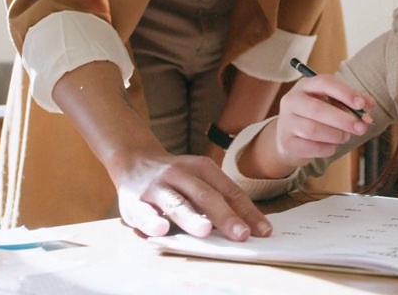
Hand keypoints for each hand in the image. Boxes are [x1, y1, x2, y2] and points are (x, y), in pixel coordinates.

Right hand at [109, 146, 271, 240]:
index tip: (263, 231)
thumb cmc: (176, 179)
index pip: (230, 191)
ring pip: (177, 203)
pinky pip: (144, 212)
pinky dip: (152, 220)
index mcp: (202, 168)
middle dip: (225, 216)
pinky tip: (161, 230)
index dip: (247, 212)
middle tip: (241, 235)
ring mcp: (157, 187)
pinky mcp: (134, 201)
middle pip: (206, 196)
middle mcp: (181, 174)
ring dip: (191, 218)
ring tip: (206, 231)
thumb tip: (248, 226)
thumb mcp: (199, 179)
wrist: (134, 161)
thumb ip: (219, 199)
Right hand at [273, 73, 374, 165]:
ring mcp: (287, 122)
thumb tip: (369, 105)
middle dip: (343, 120)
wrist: (289, 138)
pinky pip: (311, 147)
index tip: (361, 105)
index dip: (345, 93)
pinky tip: (332, 146)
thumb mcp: (331, 103)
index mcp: (305, 86)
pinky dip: (327, 148)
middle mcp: (292, 101)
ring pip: (314, 130)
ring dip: (336, 135)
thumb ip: (352, 101)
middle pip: (318, 109)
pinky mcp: (287, 142)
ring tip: (346, 136)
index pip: (325, 83)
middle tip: (361, 128)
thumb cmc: (316, 116)